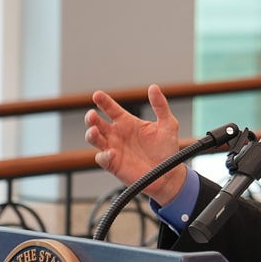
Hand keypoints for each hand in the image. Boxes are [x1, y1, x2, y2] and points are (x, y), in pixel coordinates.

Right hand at [84, 84, 184, 204]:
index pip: (111, 109)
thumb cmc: (167, 148)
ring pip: (94, 139)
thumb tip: (154, 87)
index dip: (104, 102)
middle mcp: (117, 134)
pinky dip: (103, 155)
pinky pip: (102, 159)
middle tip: (92, 115)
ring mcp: (113, 149)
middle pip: (97, 123)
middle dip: (91, 118)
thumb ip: (160, 106)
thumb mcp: (168, 124)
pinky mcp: (113, 164)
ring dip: (91, 135)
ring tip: (94, 131)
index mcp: (127, 122)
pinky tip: (111, 153)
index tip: (97, 95)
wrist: (168, 173)